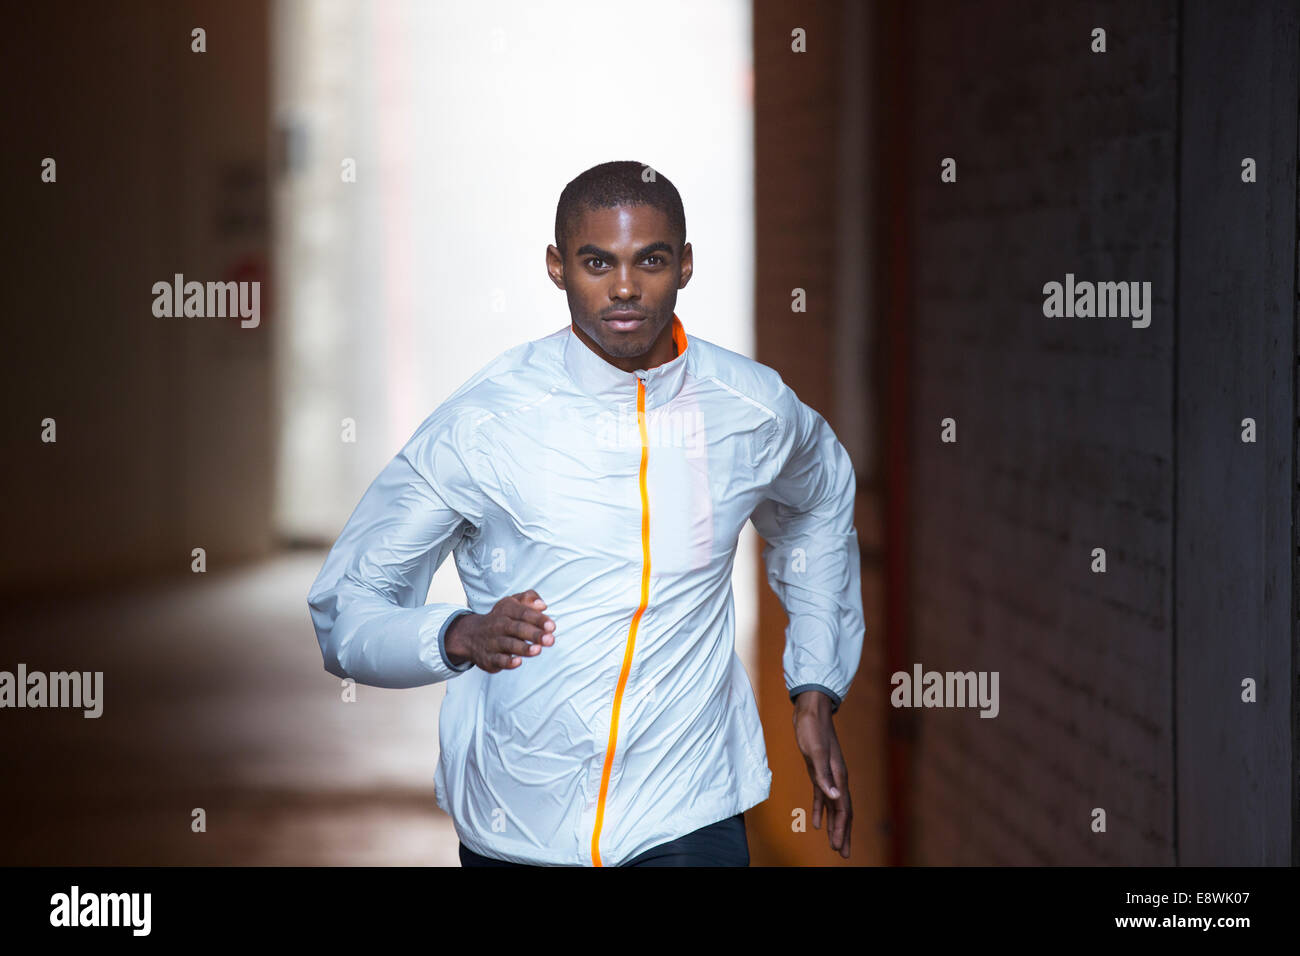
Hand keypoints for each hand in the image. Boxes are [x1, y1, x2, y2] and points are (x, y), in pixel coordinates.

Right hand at [444, 589, 554, 672]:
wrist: (470, 635)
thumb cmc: (501, 618)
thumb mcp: (512, 603)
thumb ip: (529, 598)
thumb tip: (542, 605)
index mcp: (507, 610)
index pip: (524, 613)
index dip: (538, 619)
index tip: (552, 626)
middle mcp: (499, 625)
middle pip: (518, 628)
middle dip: (534, 634)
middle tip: (550, 639)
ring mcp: (493, 642)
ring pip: (509, 645)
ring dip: (524, 648)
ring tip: (537, 650)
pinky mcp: (489, 658)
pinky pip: (498, 660)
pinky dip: (508, 662)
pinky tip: (518, 661)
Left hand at [792, 690, 850, 858]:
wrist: (810, 711)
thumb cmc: (812, 730)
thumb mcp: (815, 753)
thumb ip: (824, 776)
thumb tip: (835, 798)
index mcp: (839, 776)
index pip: (842, 809)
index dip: (841, 829)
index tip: (839, 847)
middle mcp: (837, 778)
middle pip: (842, 812)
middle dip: (843, 833)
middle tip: (844, 854)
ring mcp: (829, 775)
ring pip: (834, 806)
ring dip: (834, 825)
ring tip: (835, 844)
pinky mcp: (818, 771)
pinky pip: (822, 796)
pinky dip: (820, 810)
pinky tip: (817, 823)